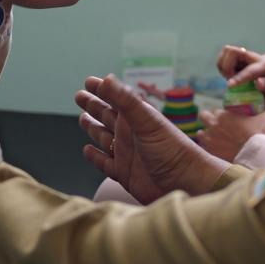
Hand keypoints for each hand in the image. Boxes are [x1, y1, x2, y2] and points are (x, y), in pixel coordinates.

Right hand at [75, 75, 228, 203]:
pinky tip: (87, 150)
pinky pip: (104, 163)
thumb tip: (106, 79)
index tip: (89, 81)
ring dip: (93, 128)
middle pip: (106, 115)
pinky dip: (95, 156)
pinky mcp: (123, 173)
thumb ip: (125, 100)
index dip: (102, 89)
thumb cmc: (171, 150)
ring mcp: (126, 153)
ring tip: (83, 119)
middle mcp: (129, 133)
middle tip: (79, 96)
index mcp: (136, 118)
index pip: (115, 98)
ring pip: (103, 137)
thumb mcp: (146, 121)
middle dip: (93, 105)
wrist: (185, 184)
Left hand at [195, 106, 264, 159]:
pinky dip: (208, 147)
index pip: (215, 111)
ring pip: (200, 133)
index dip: (220, 114)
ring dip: (206, 133)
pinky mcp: (211, 152)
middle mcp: (213, 125)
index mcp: (223, 115)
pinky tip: (215, 148)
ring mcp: (210, 139)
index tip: (226, 119)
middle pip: (203, 116)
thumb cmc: (260, 134)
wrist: (256, 154)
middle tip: (217, 125)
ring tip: (214, 137)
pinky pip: (204, 147)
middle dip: (208, 119)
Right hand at [215, 45, 264, 98]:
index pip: (250, 70)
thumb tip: (258, 84)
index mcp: (264, 65)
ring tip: (230, 76)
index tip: (229, 85)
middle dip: (227, 67)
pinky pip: (222, 56)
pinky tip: (228, 73)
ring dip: (223, 66)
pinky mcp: (236, 54)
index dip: (239, 77)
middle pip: (232, 52)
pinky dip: (221, 65)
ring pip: (226, 51)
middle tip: (230, 80)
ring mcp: (243, 53)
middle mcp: (252, 56)